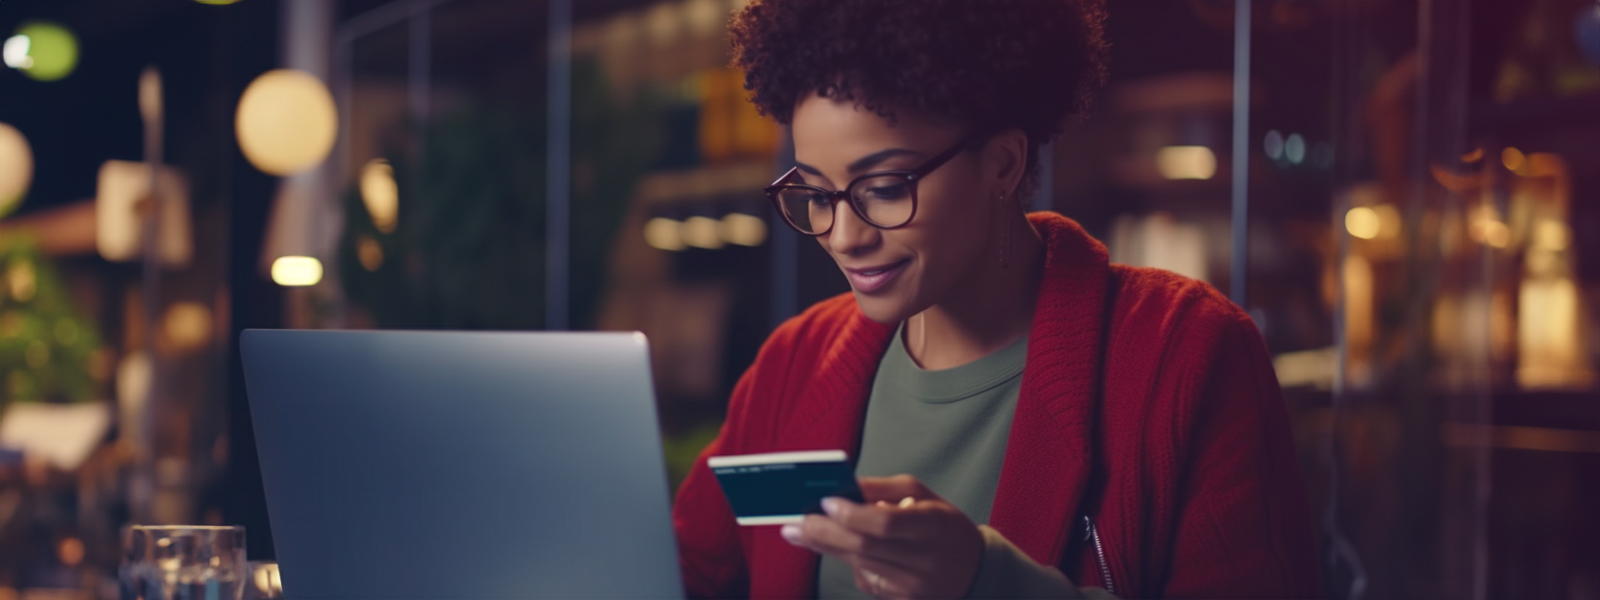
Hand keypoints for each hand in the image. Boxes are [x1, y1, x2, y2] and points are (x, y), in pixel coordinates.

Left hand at [780, 475, 983, 599]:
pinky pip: (865, 580)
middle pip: (864, 547)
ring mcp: (914, 587)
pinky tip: (840, 548)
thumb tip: (843, 486)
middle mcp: (925, 560)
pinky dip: (848, 562)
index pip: (886, 523)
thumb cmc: (943, 526)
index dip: (852, 514)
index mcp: (933, 525)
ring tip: (798, 531)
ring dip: (824, 546)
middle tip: (793, 522)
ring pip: (858, 564)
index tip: (824, 501)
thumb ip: (883, 489)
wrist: (973, 572)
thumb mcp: (924, 496)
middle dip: (822, 532)